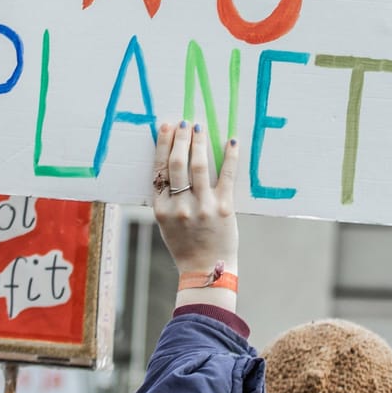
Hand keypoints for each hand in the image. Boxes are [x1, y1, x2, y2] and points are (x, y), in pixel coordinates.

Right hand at [151, 121, 239, 278]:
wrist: (205, 270)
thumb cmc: (184, 244)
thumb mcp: (166, 222)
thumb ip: (166, 196)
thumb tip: (170, 161)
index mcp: (162, 208)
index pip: (160, 169)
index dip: (163, 145)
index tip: (166, 127)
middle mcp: (180, 206)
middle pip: (177, 163)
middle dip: (180, 138)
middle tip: (184, 122)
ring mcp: (202, 206)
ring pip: (199, 166)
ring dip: (199, 143)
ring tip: (200, 128)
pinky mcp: (224, 208)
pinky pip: (227, 176)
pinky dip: (230, 156)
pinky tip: (231, 141)